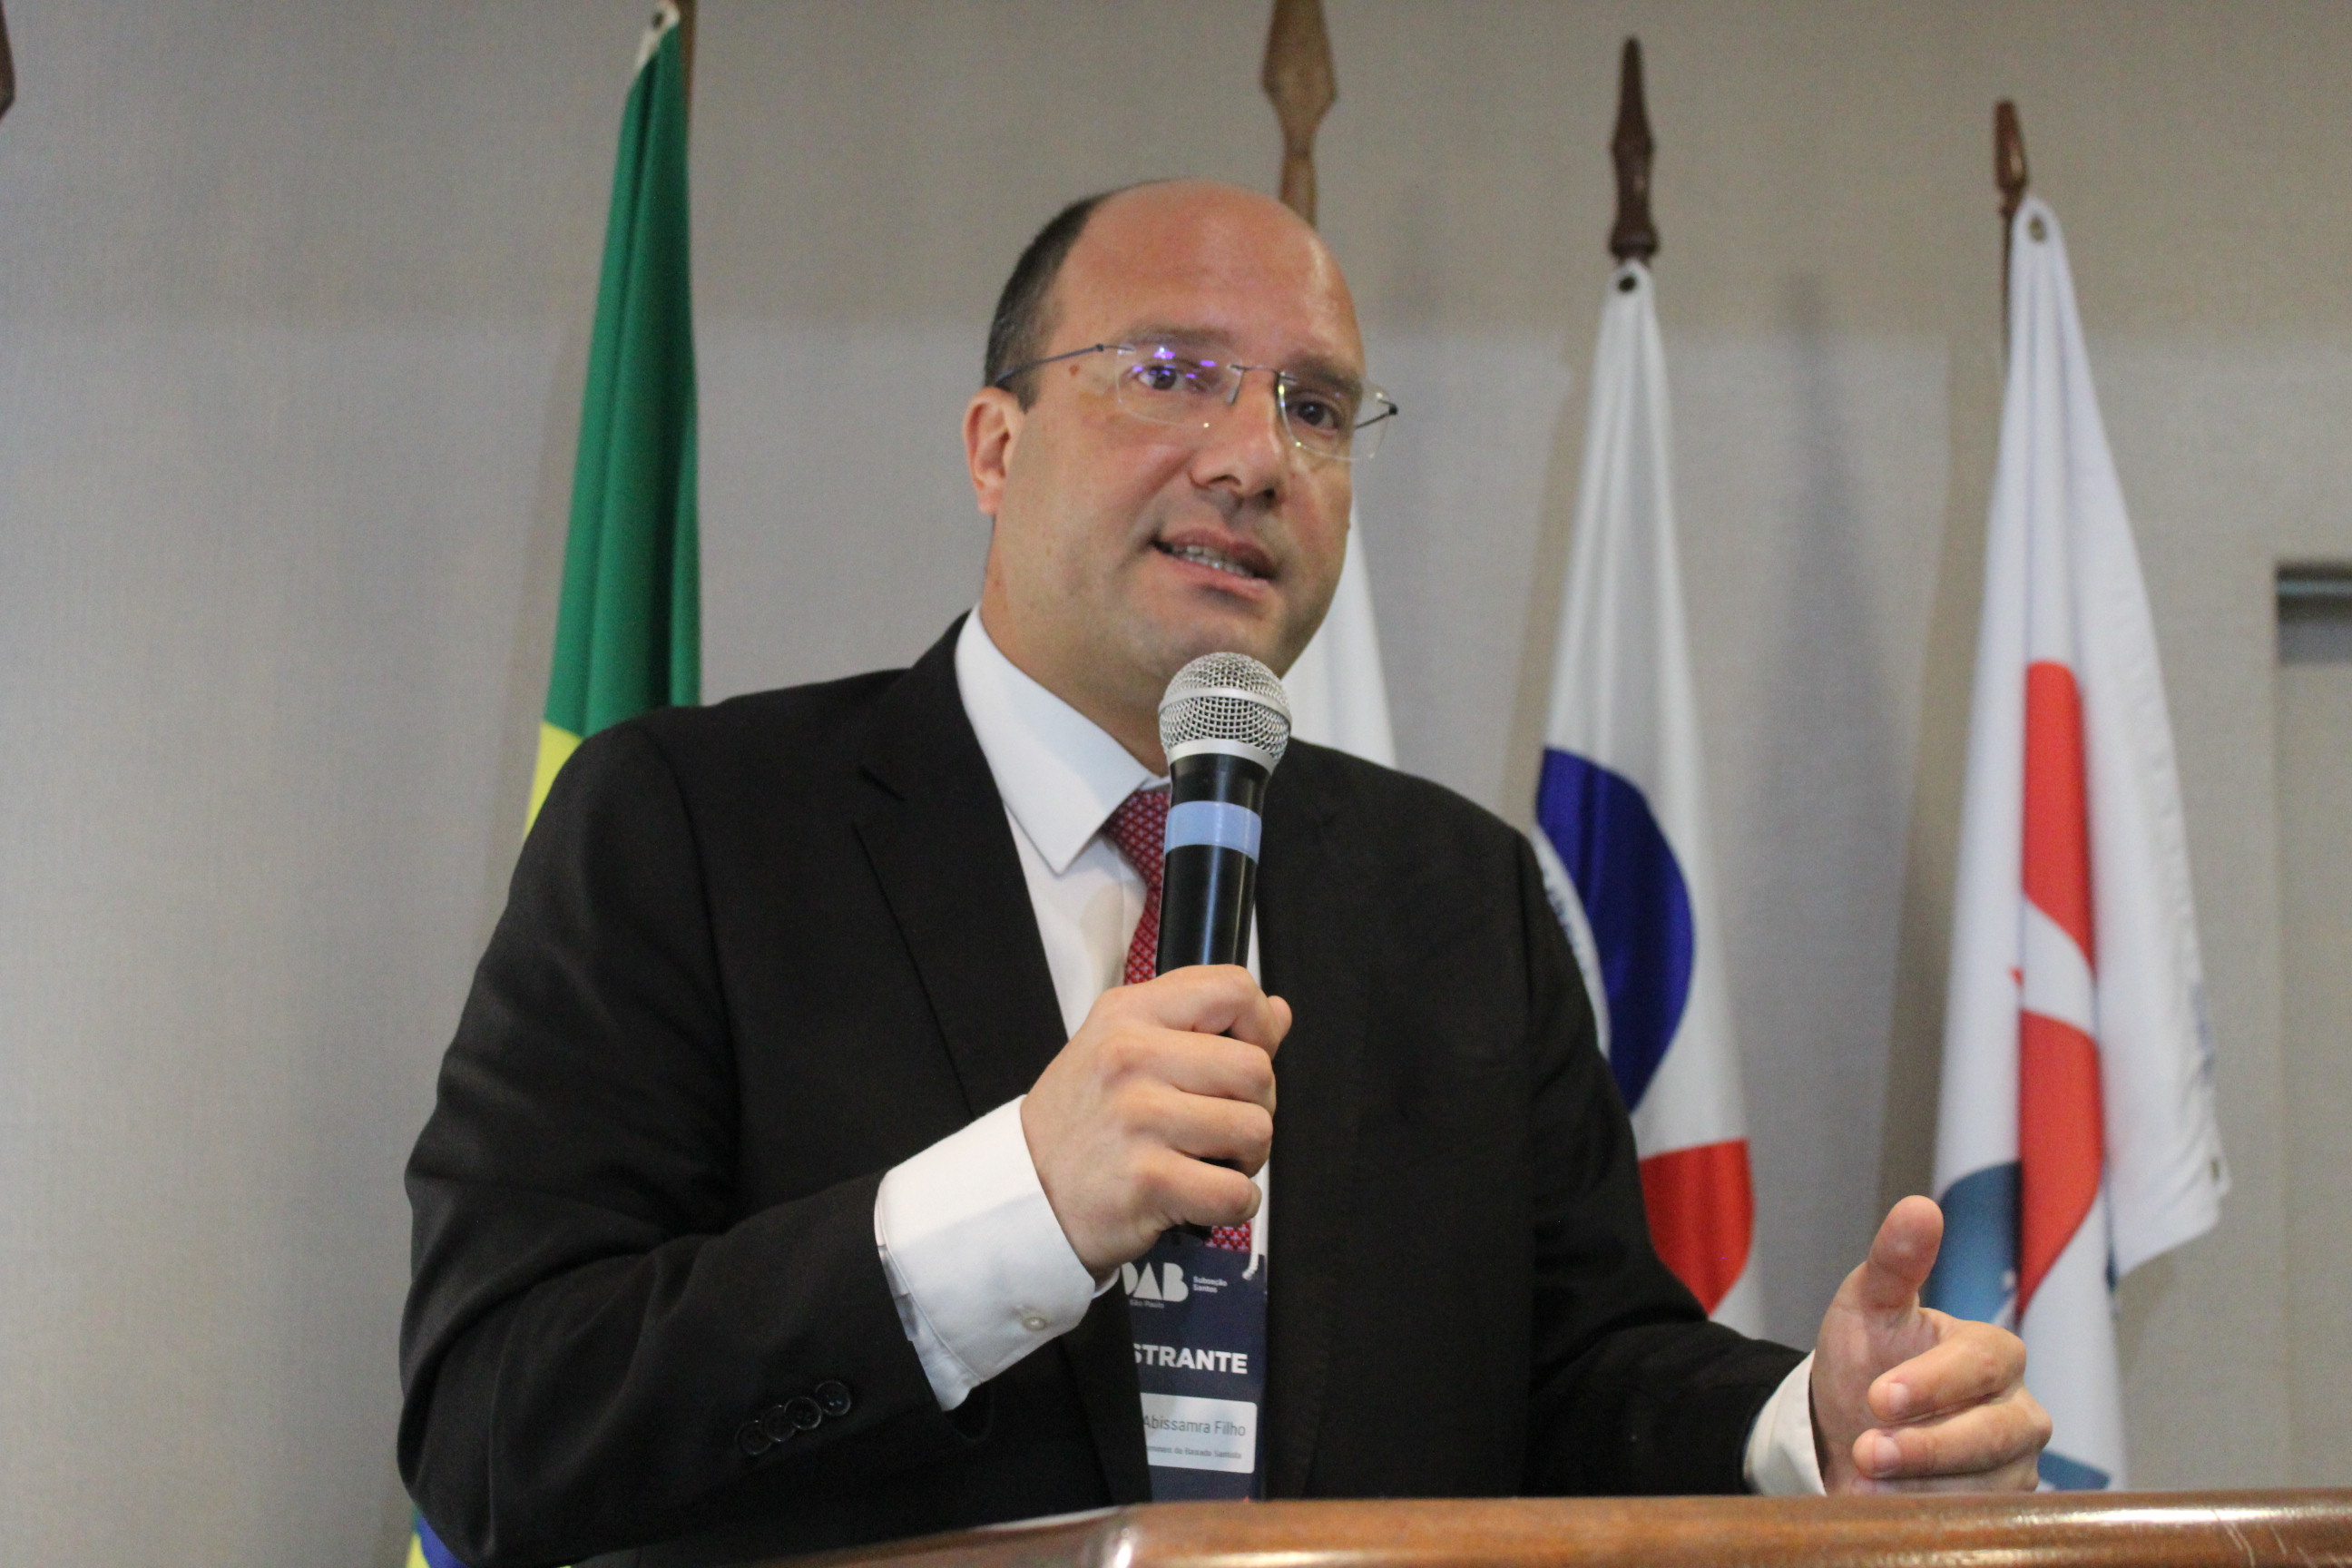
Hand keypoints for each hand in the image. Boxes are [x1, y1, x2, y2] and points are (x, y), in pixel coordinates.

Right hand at [1021, 965, 1290, 1277]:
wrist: (1024, 1194)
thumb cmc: (1081, 1121)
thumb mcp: (1119, 1047)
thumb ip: (1198, 1025)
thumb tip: (1277, 1013)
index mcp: (1128, 1015)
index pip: (1232, 989)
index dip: (1260, 1025)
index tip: (1249, 1053)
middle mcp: (1131, 1058)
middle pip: (1257, 1069)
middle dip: (1255, 1107)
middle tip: (1217, 1127)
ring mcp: (1139, 1118)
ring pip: (1256, 1131)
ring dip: (1245, 1160)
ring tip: (1203, 1162)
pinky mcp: (1148, 1181)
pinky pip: (1237, 1193)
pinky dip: (1232, 1205)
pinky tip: (1197, 1197)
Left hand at [1811, 1195, 2050, 1491]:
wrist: (1849, 1428)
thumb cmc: (1867, 1358)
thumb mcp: (1869, 1306)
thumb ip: (1895, 1262)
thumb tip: (1919, 1205)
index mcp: (1993, 1352)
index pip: (1981, 1365)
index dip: (1933, 1383)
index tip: (1879, 1396)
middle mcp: (2018, 1411)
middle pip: (1994, 1434)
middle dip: (1927, 1446)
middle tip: (1867, 1452)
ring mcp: (2016, 1467)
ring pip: (1986, 1487)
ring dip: (1920, 1487)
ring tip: (1866, 1479)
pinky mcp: (2003, 1512)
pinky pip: (1978, 1522)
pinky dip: (1929, 1514)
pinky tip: (1888, 1504)